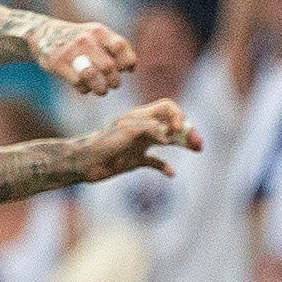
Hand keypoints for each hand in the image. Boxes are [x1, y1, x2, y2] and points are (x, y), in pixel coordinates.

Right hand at [32, 17, 135, 94]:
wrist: (43, 34)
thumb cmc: (78, 39)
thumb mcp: (96, 34)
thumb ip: (113, 47)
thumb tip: (132, 67)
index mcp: (99, 32)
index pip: (120, 47)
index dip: (127, 62)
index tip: (125, 70)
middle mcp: (86, 39)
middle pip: (109, 66)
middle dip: (115, 81)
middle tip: (113, 84)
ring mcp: (71, 52)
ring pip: (92, 76)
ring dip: (101, 89)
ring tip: (102, 90)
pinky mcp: (58, 63)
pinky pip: (78, 83)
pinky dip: (85, 90)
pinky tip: (85, 87)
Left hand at [80, 98, 201, 179]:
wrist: (82, 162)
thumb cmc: (101, 145)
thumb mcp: (127, 133)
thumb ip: (148, 129)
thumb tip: (169, 135)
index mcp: (140, 117)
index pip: (167, 108)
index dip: (178, 116)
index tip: (179, 131)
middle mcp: (142, 128)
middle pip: (171, 124)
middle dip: (186, 131)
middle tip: (198, 144)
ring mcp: (139, 144)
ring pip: (167, 141)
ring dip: (182, 144)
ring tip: (196, 149)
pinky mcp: (134, 160)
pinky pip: (154, 161)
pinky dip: (164, 166)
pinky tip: (171, 173)